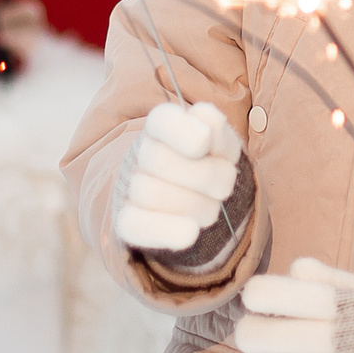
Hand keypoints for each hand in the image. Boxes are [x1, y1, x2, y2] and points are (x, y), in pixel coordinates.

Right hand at [113, 102, 243, 251]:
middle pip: (161, 161)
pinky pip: (137, 226)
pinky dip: (168, 230)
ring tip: (210, 203)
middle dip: (206, 175)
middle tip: (226, 182)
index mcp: (161, 124)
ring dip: (200, 205)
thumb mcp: (221, 140)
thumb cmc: (211, 161)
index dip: (181, 131)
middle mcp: (140, 152)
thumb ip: (215, 128)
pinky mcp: (127, 221)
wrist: (197, 196)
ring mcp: (130, 187)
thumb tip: (205, 128)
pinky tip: (191, 232)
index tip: (204, 142)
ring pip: (156, 195)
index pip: (160, 120)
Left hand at [237, 257, 353, 352]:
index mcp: (332, 301)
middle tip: (256, 332)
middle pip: (256, 336)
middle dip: (249, 332)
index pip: (265, 294)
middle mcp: (331, 337)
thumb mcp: (349, 284)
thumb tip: (282, 278)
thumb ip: (314, 275)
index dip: (254, 295)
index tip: (258, 298)